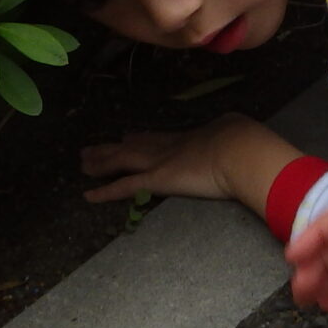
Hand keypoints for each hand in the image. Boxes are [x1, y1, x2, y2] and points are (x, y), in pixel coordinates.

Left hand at [79, 112, 276, 204]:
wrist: (239, 150)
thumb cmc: (244, 142)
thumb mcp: (236, 132)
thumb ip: (231, 134)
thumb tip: (239, 133)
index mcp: (187, 137)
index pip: (156, 138)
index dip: (138, 138)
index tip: (126, 137)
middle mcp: (167, 146)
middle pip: (132, 146)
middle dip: (111, 148)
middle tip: (92, 149)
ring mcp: (159, 161)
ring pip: (121, 161)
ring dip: (100, 162)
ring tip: (83, 163)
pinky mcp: (156, 179)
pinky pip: (124, 186)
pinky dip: (105, 191)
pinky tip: (88, 195)